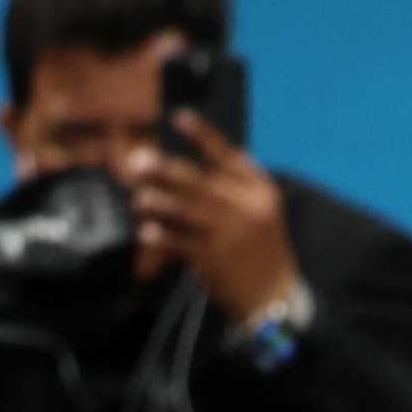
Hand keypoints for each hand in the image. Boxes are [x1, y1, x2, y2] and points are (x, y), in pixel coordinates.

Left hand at [127, 117, 301, 318]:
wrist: (273, 293)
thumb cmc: (257, 244)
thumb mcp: (260, 208)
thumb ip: (232, 184)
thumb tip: (183, 159)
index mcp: (259, 189)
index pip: (228, 156)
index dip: (203, 135)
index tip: (178, 117)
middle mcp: (248, 208)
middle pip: (201, 182)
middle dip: (167, 170)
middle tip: (138, 161)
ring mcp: (232, 234)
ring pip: (188, 211)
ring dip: (160, 202)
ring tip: (140, 197)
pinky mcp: (217, 260)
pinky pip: (182, 243)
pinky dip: (162, 236)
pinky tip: (145, 231)